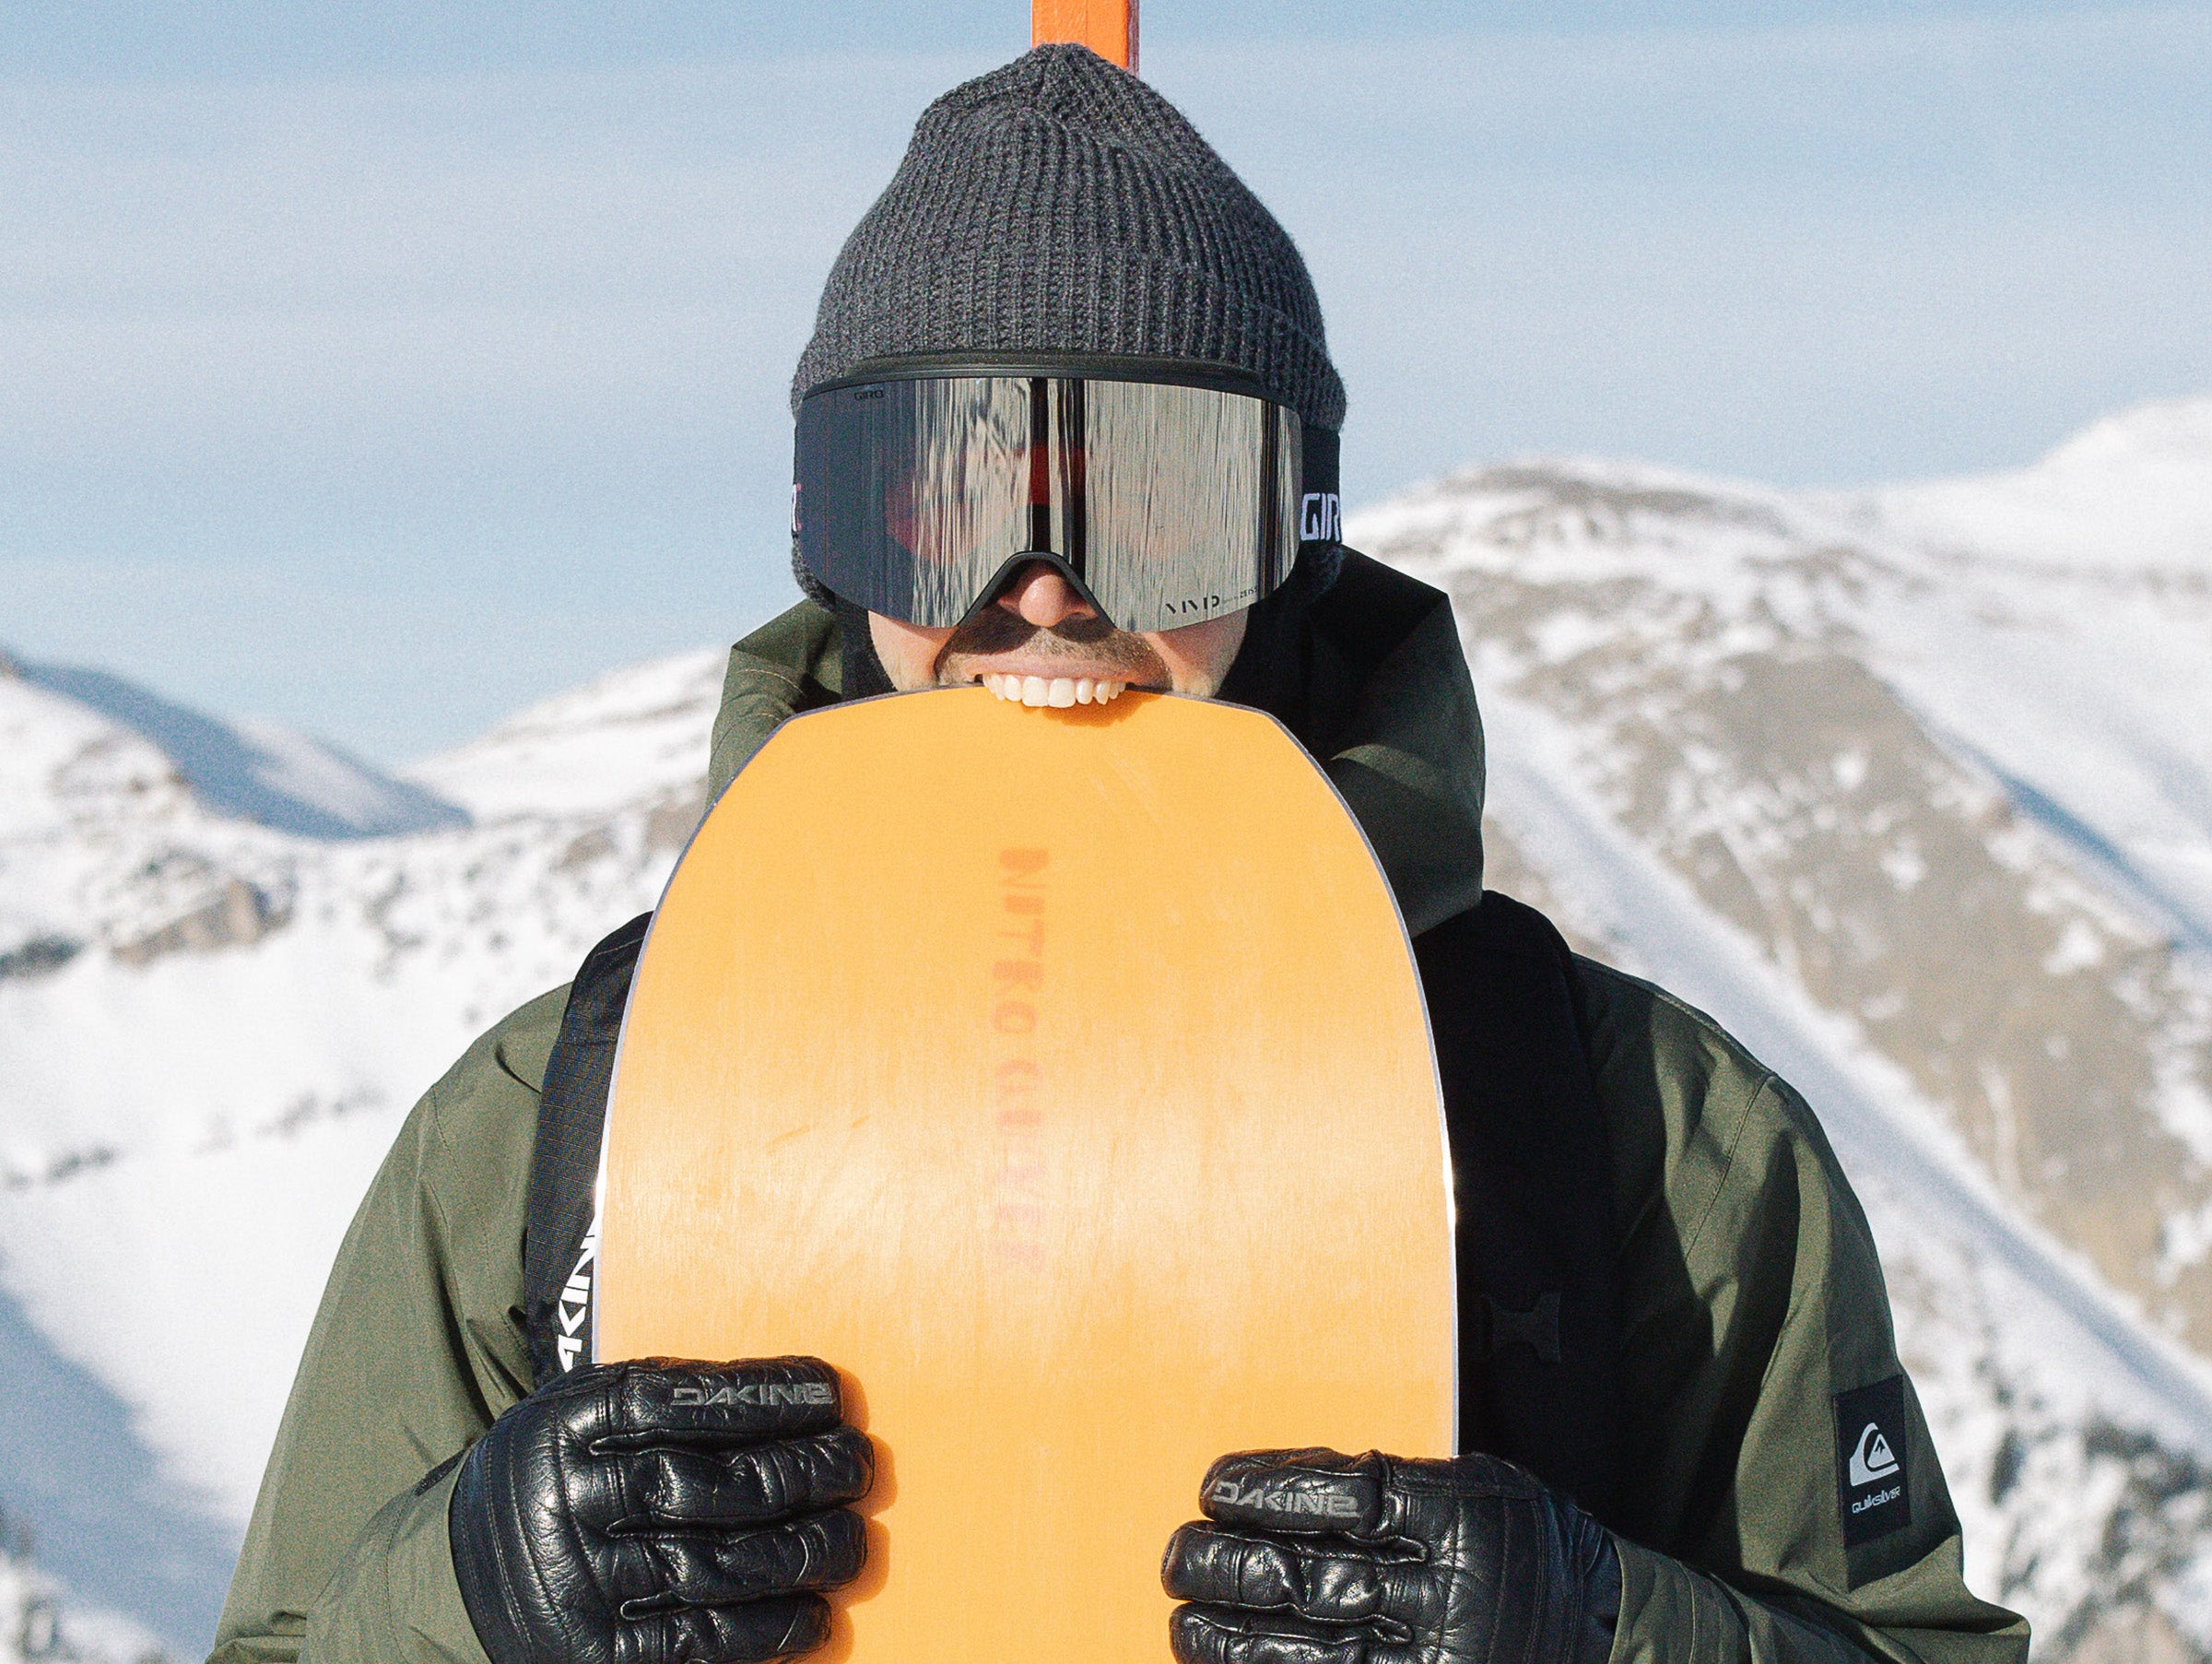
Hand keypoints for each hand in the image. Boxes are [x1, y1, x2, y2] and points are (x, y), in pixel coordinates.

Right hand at [450, 1357, 871, 1663]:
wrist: (459, 1577)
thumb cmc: (558, 1476)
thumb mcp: (581, 1414)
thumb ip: (663, 1402)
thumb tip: (790, 1396)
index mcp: (567, 1425)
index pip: (682, 1401)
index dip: (766, 1396)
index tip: (831, 1394)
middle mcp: (573, 1501)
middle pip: (714, 1484)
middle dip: (803, 1473)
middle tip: (859, 1466)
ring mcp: (583, 1583)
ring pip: (720, 1565)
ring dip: (804, 1555)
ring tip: (854, 1540)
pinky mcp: (596, 1655)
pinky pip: (699, 1641)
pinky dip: (768, 1630)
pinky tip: (815, 1614)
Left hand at [1164, 1448, 1618, 1663]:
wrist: (1603, 1637)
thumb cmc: (1519, 1546)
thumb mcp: (1474, 1488)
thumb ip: (1387, 1485)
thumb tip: (1270, 1480)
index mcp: (1460, 1520)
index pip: (1345, 1496)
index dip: (1271, 1492)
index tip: (1215, 1489)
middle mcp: (1447, 1596)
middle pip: (1313, 1577)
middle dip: (1231, 1568)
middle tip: (1180, 1557)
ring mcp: (1434, 1660)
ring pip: (1310, 1651)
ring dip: (1234, 1639)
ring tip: (1186, 1621)